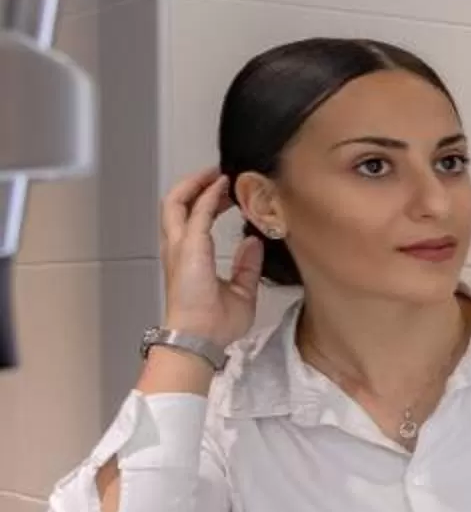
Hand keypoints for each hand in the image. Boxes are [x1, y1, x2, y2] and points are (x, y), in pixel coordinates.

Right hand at [158, 166, 265, 348]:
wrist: (201, 337)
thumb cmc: (214, 323)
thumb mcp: (241, 290)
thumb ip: (246, 266)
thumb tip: (253, 243)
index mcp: (187, 257)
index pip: (190, 220)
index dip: (205, 201)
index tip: (227, 193)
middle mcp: (178, 248)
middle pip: (175, 204)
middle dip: (195, 185)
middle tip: (219, 176)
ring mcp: (180, 246)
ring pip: (176, 202)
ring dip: (197, 184)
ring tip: (218, 174)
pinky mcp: (190, 247)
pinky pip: (197, 213)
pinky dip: (209, 195)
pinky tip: (223, 187)